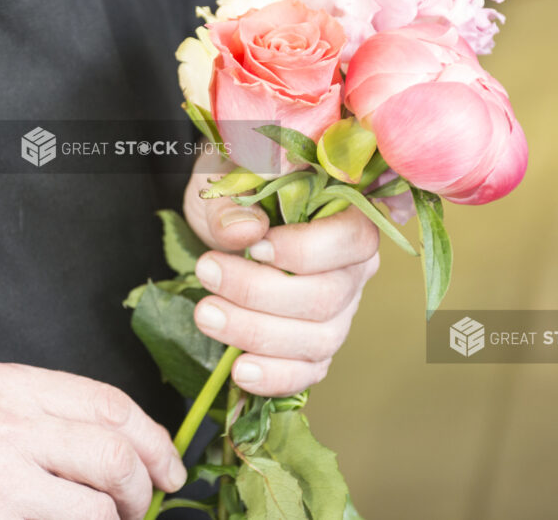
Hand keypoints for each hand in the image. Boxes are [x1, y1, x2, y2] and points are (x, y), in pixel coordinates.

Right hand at [0, 364, 185, 519]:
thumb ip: (52, 423)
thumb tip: (136, 448)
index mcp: (8, 384)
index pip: (110, 402)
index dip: (154, 438)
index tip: (170, 468)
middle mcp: (5, 414)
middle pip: (116, 446)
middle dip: (144, 487)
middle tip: (140, 510)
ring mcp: (0, 462)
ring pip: (105, 493)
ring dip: (117, 519)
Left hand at [183, 152, 379, 396]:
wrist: (225, 217)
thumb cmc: (237, 189)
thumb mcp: (226, 181)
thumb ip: (234, 203)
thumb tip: (244, 232)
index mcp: (347, 218)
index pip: (351, 240)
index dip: (306, 251)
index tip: (256, 248)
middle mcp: (353, 271)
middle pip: (326, 297)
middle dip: (259, 293)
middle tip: (207, 272)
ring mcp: (338, 314)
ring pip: (317, 339)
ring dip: (255, 333)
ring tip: (205, 315)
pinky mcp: (313, 348)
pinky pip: (307, 373)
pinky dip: (275, 377)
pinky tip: (239, 370)